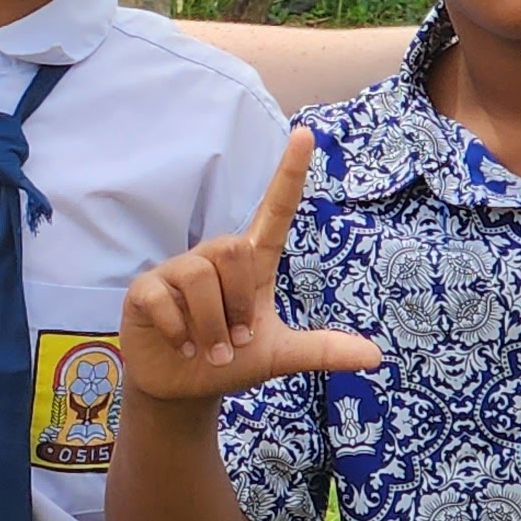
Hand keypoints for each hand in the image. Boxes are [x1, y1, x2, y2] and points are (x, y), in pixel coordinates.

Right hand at [121, 129, 382, 401]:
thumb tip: (375, 356)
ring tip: (210, 349)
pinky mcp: (145, 289)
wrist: (182, 387)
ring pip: (203, 276)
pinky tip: (181, 345)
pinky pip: (166, 298)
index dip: (289, 173)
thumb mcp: (279, 356)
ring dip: (213, 326)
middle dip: (240, 304)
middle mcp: (213, 258)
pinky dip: (181, 331)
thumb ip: (321, 350)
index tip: (306, 133)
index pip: (275, 209)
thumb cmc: (230, 359)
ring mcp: (176, 271)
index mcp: (251, 264)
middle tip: (235, 340)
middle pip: (234, 249)